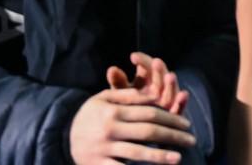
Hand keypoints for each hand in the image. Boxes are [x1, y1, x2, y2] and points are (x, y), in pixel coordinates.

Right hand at [68, 87, 194, 164]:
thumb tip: (154, 95)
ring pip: (137, 152)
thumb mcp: (105, 98)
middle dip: (172, 136)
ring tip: (178, 158)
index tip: (186, 124)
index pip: (149, 113)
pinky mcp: (97, 164)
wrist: (60, 135)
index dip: (170, 118)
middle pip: (148, 131)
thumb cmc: (90, 114)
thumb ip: (129, 95)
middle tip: (191, 141)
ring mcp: (104, 148)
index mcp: (114, 111)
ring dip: (159, 156)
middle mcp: (110, 129)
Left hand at [107, 52, 188, 115]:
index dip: (142, 60)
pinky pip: (179, 107)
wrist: (133, 133)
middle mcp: (158, 88)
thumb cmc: (125, 109)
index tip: (134, 56)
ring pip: (171, 90)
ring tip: (170, 76)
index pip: (146, 66)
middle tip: (155, 62)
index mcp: (145, 80)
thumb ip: (118, 82)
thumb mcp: (120, 95)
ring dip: (171, 83)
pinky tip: (183, 95)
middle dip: (159, 69)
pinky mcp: (172, 115)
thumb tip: (111, 69)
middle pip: (160, 76)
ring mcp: (166, 101)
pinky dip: (182, 102)